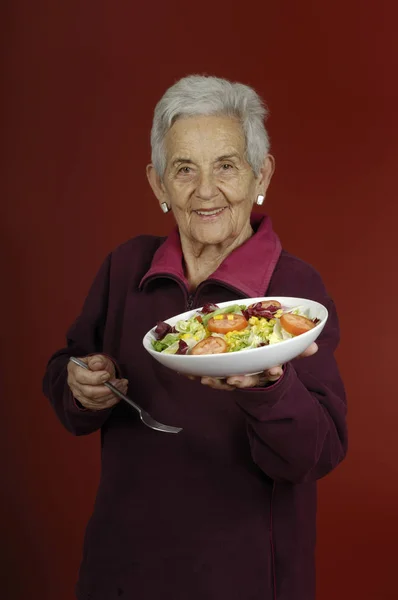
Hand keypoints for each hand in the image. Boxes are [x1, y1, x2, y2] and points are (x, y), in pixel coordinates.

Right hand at [67, 354, 127, 409]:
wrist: (99, 373)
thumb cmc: (98, 365)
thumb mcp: (99, 358)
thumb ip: (98, 360)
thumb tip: (98, 364)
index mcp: (74, 370)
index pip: (81, 377)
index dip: (95, 378)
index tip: (107, 375)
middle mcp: (74, 384)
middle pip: (89, 392)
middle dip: (106, 389)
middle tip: (119, 383)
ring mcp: (80, 395)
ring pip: (96, 400)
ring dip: (112, 394)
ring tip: (122, 386)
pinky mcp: (87, 403)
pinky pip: (100, 406)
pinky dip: (112, 401)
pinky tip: (119, 394)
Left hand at [197, 342, 318, 390]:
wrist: (257, 374)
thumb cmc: (269, 360)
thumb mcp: (284, 355)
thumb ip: (298, 351)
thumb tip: (314, 347)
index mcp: (267, 370)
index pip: (272, 372)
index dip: (273, 371)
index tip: (274, 370)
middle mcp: (252, 377)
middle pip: (247, 380)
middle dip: (240, 380)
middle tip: (233, 380)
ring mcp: (236, 378)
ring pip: (226, 382)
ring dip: (216, 382)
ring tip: (205, 380)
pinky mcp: (221, 377)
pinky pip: (209, 377)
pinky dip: (197, 375)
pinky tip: (187, 373)